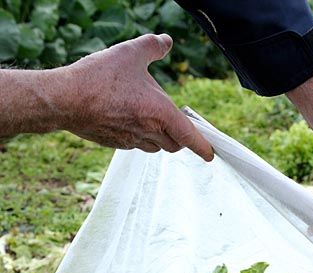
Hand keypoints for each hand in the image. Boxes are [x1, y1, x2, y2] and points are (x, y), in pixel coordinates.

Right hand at [61, 34, 213, 158]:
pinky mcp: (116, 143)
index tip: (210, 154)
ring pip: (155, 146)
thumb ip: (153, 47)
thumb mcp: (130, 52)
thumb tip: (166, 42)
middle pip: (174, 144)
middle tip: (179, 125)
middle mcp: (149, 130)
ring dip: (160, 137)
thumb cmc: (100, 77)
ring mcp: (131, 140)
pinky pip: (135, 144)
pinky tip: (129, 118)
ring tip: (151, 117)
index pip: (190, 136)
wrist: (66, 99)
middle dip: (180, 137)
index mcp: (160, 112)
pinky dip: (140, 136)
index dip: (202, 146)